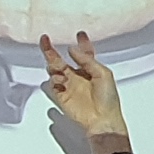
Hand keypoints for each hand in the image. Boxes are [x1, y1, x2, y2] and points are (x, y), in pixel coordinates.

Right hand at [37, 32, 124, 146]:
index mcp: (91, 69)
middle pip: (61, 59)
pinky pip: (52, 84)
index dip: (81, 43)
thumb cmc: (108, 99)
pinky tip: (61, 78)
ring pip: (54, 69)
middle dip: (52, 50)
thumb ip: (86, 60)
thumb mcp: (103, 73)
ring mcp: (68, 86)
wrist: (102, 119)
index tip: (79, 33)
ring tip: (56, 62)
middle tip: (45, 39)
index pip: (83, 53)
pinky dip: (54, 79)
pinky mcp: (61, 96)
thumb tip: (72, 50)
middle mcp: (78, 76)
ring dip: (53, 64)